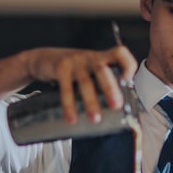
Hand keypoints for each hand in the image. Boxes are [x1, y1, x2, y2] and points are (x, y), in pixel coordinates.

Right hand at [20, 45, 137, 123]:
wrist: (44, 58)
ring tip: (95, 119)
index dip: (128, 64)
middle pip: (103, 70)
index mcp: (101, 58)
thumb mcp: (91, 70)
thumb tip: (119, 106)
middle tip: (116, 106)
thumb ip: (105, 81)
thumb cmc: (74, 68)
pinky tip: (72, 118)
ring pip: (85, 82)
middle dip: (110, 88)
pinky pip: (66, 88)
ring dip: (91, 101)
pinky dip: (69, 105)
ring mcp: (75, 61)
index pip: (120, 53)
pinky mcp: (60, 68)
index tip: (128, 80)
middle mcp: (90, 57)